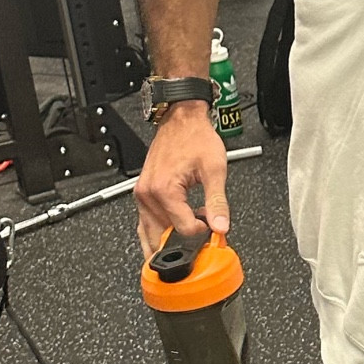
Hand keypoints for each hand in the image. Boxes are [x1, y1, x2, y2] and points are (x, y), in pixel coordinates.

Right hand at [134, 102, 229, 257]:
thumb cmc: (196, 137)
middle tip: (200, 238)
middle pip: (161, 238)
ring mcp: (142, 195)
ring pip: (149, 234)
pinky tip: (171, 234)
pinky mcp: (142, 194)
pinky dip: (158, 232)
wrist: (181, 119)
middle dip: (181, 244)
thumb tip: (221, 227)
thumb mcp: (214, 169)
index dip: (202, 234)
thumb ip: (218, 202)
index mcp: (164, 190)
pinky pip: (146, 223)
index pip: (182, 230)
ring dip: (167, 242)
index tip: (213, 227)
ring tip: (187, 238)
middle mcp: (147, 195)